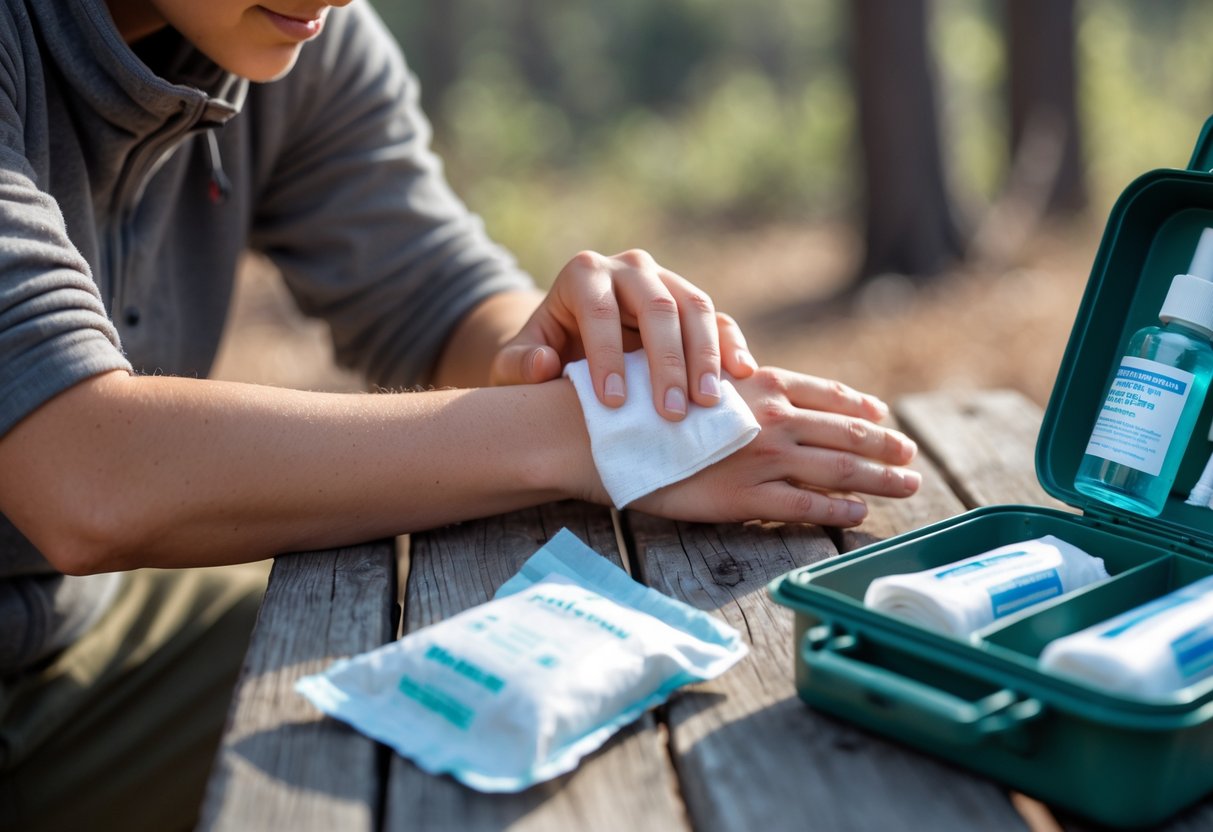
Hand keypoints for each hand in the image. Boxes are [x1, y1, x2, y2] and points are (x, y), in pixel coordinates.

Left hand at [489, 249, 757, 420]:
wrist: (573, 346)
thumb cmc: (542, 355)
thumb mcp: (516, 363)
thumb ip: (518, 365)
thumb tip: (543, 363)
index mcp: (583, 274)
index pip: (599, 311)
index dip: (607, 357)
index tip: (614, 404)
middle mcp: (629, 268)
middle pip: (656, 306)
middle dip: (666, 362)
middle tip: (671, 412)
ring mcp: (666, 281)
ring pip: (695, 308)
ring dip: (705, 357)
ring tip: (707, 403)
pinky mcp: (692, 305)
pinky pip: (719, 320)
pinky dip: (731, 346)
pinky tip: (741, 376)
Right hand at [633, 367, 920, 525]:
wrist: (606, 432)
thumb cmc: (643, 401)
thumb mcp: (698, 378)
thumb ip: (736, 388)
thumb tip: (759, 387)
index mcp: (759, 385)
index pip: (826, 393)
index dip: (859, 405)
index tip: (883, 413)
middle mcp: (771, 419)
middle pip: (846, 432)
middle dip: (885, 445)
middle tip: (911, 454)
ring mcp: (762, 459)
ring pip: (838, 469)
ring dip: (879, 478)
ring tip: (906, 484)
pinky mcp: (745, 497)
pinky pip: (805, 505)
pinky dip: (838, 508)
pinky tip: (859, 511)